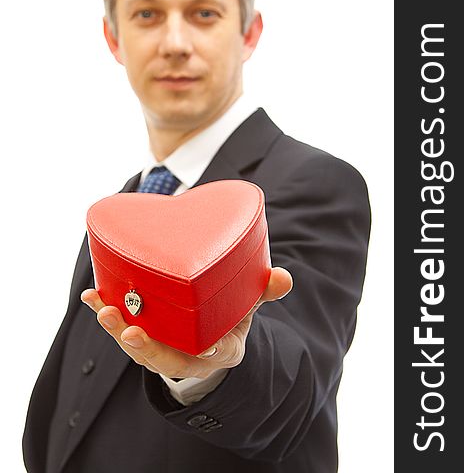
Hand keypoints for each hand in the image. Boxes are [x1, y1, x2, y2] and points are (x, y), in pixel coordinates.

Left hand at [81, 266, 291, 379]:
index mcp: (221, 349)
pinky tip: (92, 296)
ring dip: (118, 329)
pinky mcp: (145, 333)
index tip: (206, 345)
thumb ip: (263, 292)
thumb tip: (284, 278)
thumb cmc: (228, 316)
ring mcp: (164, 347)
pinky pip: (123, 326)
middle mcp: (189, 355)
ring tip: (104, 308)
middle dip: (146, 347)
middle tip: (130, 331)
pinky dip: (106, 311)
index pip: (217, 354)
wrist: (208, 330)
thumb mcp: (249, 306)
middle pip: (167, 359)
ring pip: (139, 346)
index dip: (210, 351)